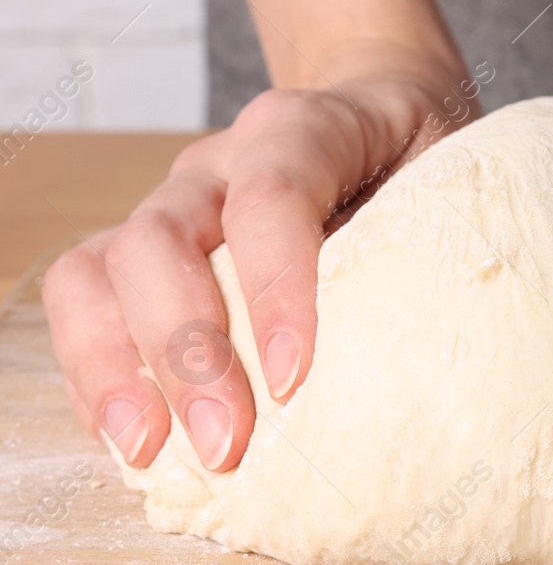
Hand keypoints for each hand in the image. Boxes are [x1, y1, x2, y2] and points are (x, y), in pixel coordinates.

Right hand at [43, 61, 481, 473]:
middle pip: (162, 236)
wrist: (385, 113)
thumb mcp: (453, 183)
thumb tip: (455, 369)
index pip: (274, 191)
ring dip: (120, 368)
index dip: (275, 285)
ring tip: (153, 451)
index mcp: (305, 127)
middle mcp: (222, 161)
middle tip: (229, 443)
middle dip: (186, 350)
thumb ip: (442, 245)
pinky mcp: (147, 248)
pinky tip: (134, 437)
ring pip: (101, 268)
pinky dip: (97, 371)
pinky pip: (86, 299)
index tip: (295, 379)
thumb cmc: (426, 161)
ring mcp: (175, 203)